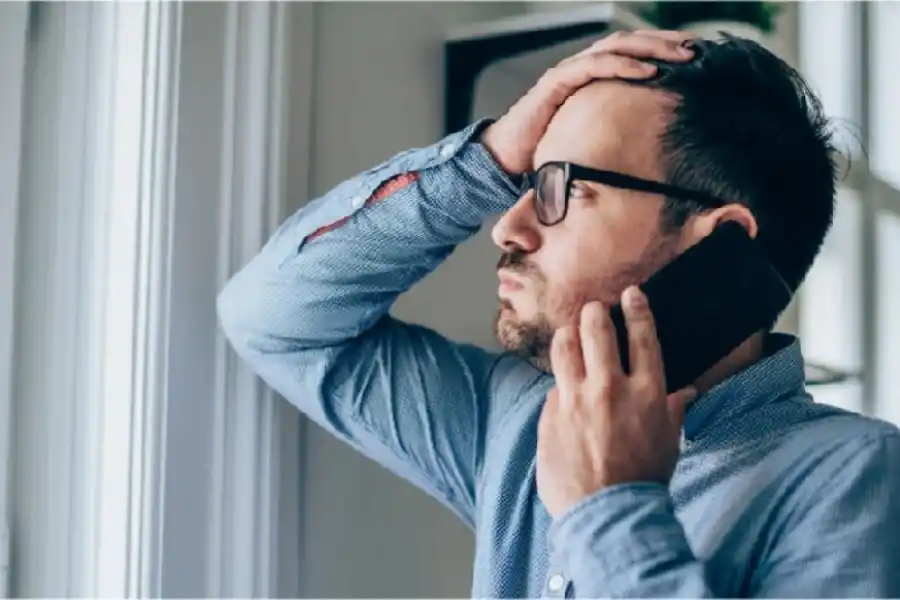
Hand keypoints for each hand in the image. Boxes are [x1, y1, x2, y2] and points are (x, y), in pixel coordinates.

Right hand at [480, 30, 694, 175]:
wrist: (507, 156)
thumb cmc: (547, 147)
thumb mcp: (590, 135)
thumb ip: (615, 127)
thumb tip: (652, 140)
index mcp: (591, 76)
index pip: (633, 51)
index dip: (663, 48)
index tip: (696, 54)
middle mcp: (582, 66)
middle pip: (630, 42)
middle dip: (665, 41)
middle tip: (698, 48)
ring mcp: (569, 71)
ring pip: (617, 46)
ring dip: (652, 47)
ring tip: (680, 55)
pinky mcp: (557, 81)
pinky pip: (595, 65)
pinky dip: (624, 65)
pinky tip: (649, 71)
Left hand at [536, 286, 696, 518]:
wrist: (607, 514)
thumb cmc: (644, 479)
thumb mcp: (670, 442)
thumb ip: (673, 411)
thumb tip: (685, 393)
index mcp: (647, 392)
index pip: (642, 335)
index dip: (636, 308)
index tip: (631, 294)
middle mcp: (609, 388)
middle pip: (595, 328)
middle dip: (594, 312)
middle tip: (593, 311)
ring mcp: (575, 400)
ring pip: (563, 346)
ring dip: (568, 335)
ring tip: (570, 336)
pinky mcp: (550, 415)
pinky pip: (553, 386)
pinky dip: (560, 384)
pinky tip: (564, 391)